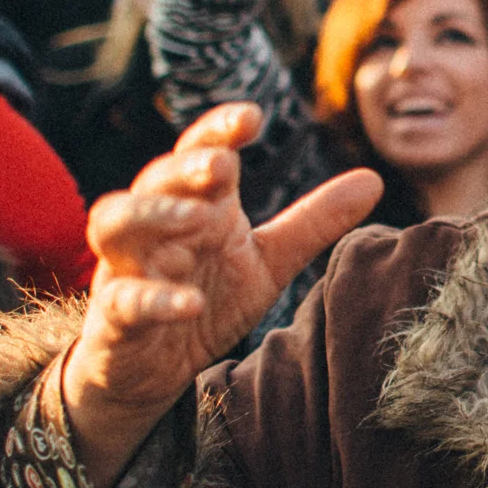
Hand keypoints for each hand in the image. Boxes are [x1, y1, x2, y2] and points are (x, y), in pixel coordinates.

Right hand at [64, 105, 383, 487]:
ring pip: (115, 223)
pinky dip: (154, 298)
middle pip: (155, 179)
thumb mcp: (267, 261)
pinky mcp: (114, 317)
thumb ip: (313, 222)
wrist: (152, 371)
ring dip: (153, 215)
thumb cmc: (206, 298)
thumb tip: (373, 178)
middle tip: (223, 167)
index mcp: (194, 204)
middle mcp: (154, 226)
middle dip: (185, 168)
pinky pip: (123, 300)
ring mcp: (127, 268)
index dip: (218, 129)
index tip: (253, 116)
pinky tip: (190, 303)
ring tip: (197, 220)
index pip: (198, 152)